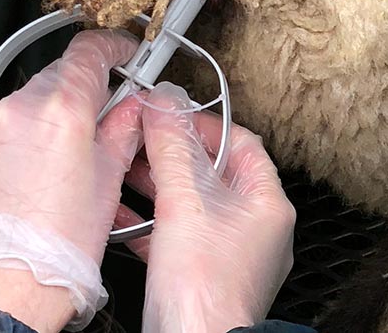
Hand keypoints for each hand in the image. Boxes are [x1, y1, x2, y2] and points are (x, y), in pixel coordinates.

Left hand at [0, 29, 143, 331]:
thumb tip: (131, 109)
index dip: (112, 46)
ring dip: (52, 115)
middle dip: (84, 91)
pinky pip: (3, 123)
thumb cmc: (56, 248)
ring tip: (68, 157)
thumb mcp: (108, 182)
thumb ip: (122, 131)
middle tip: (105, 115)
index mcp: (60, 112)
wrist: (4, 285)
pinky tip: (37, 168)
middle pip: (59, 76)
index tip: (122, 53)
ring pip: (30, 100)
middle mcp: (17, 109)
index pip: (88, 51)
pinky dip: (23, 134)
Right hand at [115, 83, 296, 331]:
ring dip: (157, 184)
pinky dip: (150, 221)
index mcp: (267, 204)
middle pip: (213, 172)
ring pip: (192, 204)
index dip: (202, 122)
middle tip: (141, 136)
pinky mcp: (202, 274)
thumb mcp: (185, 199)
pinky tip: (120, 214)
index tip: (170, 114)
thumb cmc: (205, 285)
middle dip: (172, 152)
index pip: (240, 142)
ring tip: (125, 166)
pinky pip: (176, 235)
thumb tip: (165, 103)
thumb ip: (173, 146)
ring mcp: (229, 253)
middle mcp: (255, 228)